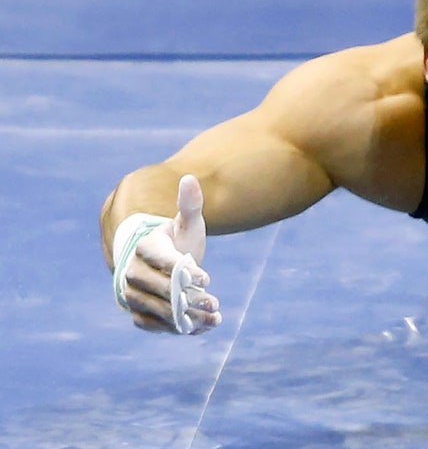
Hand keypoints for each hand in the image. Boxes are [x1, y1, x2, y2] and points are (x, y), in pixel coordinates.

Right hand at [118, 175, 222, 333]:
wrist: (162, 262)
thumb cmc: (176, 240)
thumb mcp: (187, 223)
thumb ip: (190, 205)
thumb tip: (190, 178)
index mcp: (145, 246)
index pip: (158, 258)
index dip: (181, 269)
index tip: (208, 278)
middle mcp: (132, 271)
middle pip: (155, 287)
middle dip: (185, 296)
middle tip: (213, 301)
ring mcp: (132, 294)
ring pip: (155, 309)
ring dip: (185, 317)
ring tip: (214, 317)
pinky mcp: (138, 313)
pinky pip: (154, 324)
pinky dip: (177, 329)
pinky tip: (203, 328)